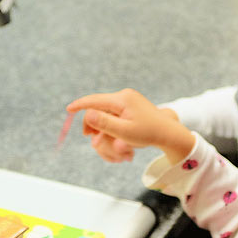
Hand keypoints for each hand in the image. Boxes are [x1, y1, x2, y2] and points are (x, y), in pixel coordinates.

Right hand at [68, 89, 193, 164]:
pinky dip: (111, 125)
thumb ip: (104, 123)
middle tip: (90, 138)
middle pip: (99, 106)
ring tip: (103, 140)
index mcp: (122, 99)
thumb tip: (87, 114)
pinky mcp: (131, 105)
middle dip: (92, 122)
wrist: (168, 133)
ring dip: (102, 126)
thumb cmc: (147, 133)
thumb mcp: (124, 132)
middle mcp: (124, 96)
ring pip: (106, 111)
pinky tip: (113, 136)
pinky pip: (114, 114)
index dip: (80, 105)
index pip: (95, 100)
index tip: (68, 109)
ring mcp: (128, 100)